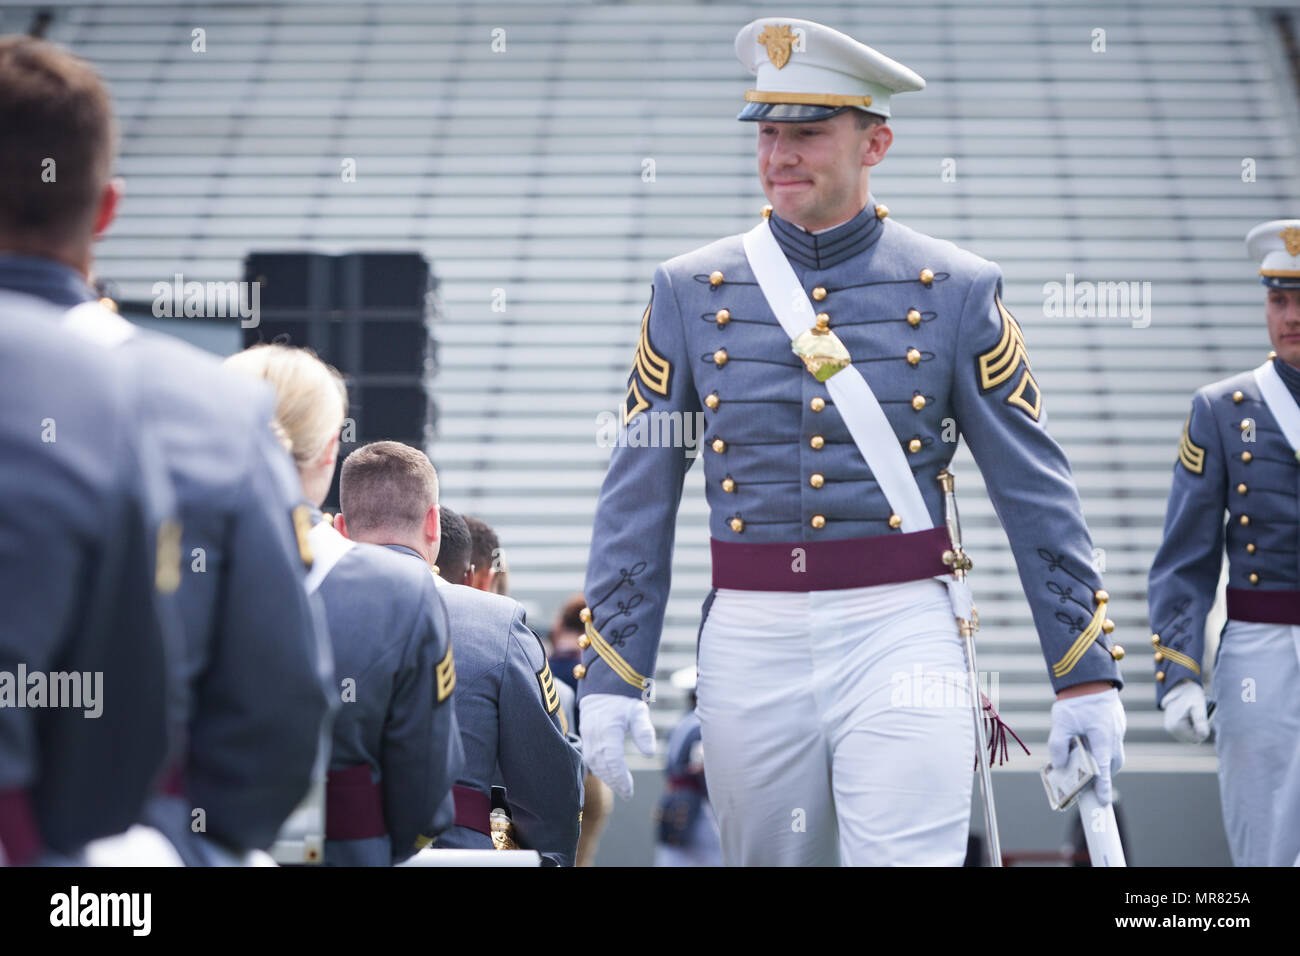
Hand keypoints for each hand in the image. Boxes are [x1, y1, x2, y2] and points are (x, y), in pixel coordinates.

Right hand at [578, 693, 655, 798]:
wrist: (604, 684)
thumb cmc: (624, 698)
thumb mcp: (638, 711)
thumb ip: (644, 731)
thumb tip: (650, 753)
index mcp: (608, 729)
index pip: (613, 761)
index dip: (620, 778)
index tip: (629, 791)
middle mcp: (594, 734)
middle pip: (602, 765)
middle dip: (614, 782)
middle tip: (627, 793)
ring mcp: (587, 734)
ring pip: (594, 763)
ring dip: (606, 777)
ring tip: (619, 787)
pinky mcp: (585, 735)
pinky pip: (589, 757)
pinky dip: (599, 768)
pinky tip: (608, 774)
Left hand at [1049, 687, 1125, 804]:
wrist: (1090, 675)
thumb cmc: (1075, 699)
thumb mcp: (1061, 722)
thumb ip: (1059, 745)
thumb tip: (1059, 765)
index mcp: (1102, 737)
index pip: (1103, 768)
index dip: (1103, 786)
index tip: (1103, 801)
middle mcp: (1114, 735)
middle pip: (1112, 763)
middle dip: (1104, 774)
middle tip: (1092, 783)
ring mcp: (1118, 727)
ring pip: (1115, 752)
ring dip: (1105, 760)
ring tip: (1091, 764)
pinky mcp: (1118, 721)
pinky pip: (1114, 740)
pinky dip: (1105, 746)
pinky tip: (1093, 742)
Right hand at [1160, 679, 1210, 743]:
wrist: (1180, 686)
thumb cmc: (1191, 694)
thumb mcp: (1199, 705)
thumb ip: (1201, 720)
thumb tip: (1203, 735)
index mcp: (1176, 725)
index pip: (1197, 739)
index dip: (1205, 730)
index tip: (1205, 718)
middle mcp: (1170, 728)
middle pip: (1193, 739)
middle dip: (1200, 730)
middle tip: (1201, 715)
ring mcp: (1170, 728)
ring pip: (1190, 737)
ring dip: (1196, 729)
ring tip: (1196, 715)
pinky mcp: (1171, 727)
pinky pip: (1186, 734)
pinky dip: (1191, 727)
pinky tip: (1191, 717)